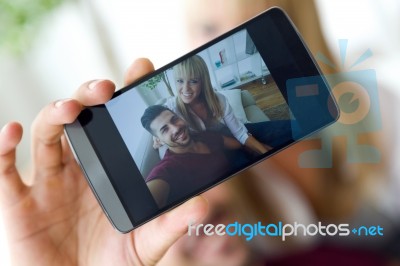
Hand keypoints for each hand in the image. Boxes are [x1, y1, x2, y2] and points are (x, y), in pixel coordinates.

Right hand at [0, 58, 207, 265]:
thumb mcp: (147, 244)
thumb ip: (171, 223)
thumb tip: (205, 204)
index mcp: (109, 171)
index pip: (117, 123)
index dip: (126, 94)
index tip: (142, 68)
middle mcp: (79, 169)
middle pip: (80, 119)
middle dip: (89, 95)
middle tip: (106, 86)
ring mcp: (49, 183)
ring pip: (46, 134)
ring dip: (55, 113)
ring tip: (73, 108)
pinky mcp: (20, 203)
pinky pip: (5, 169)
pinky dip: (4, 147)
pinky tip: (14, 130)